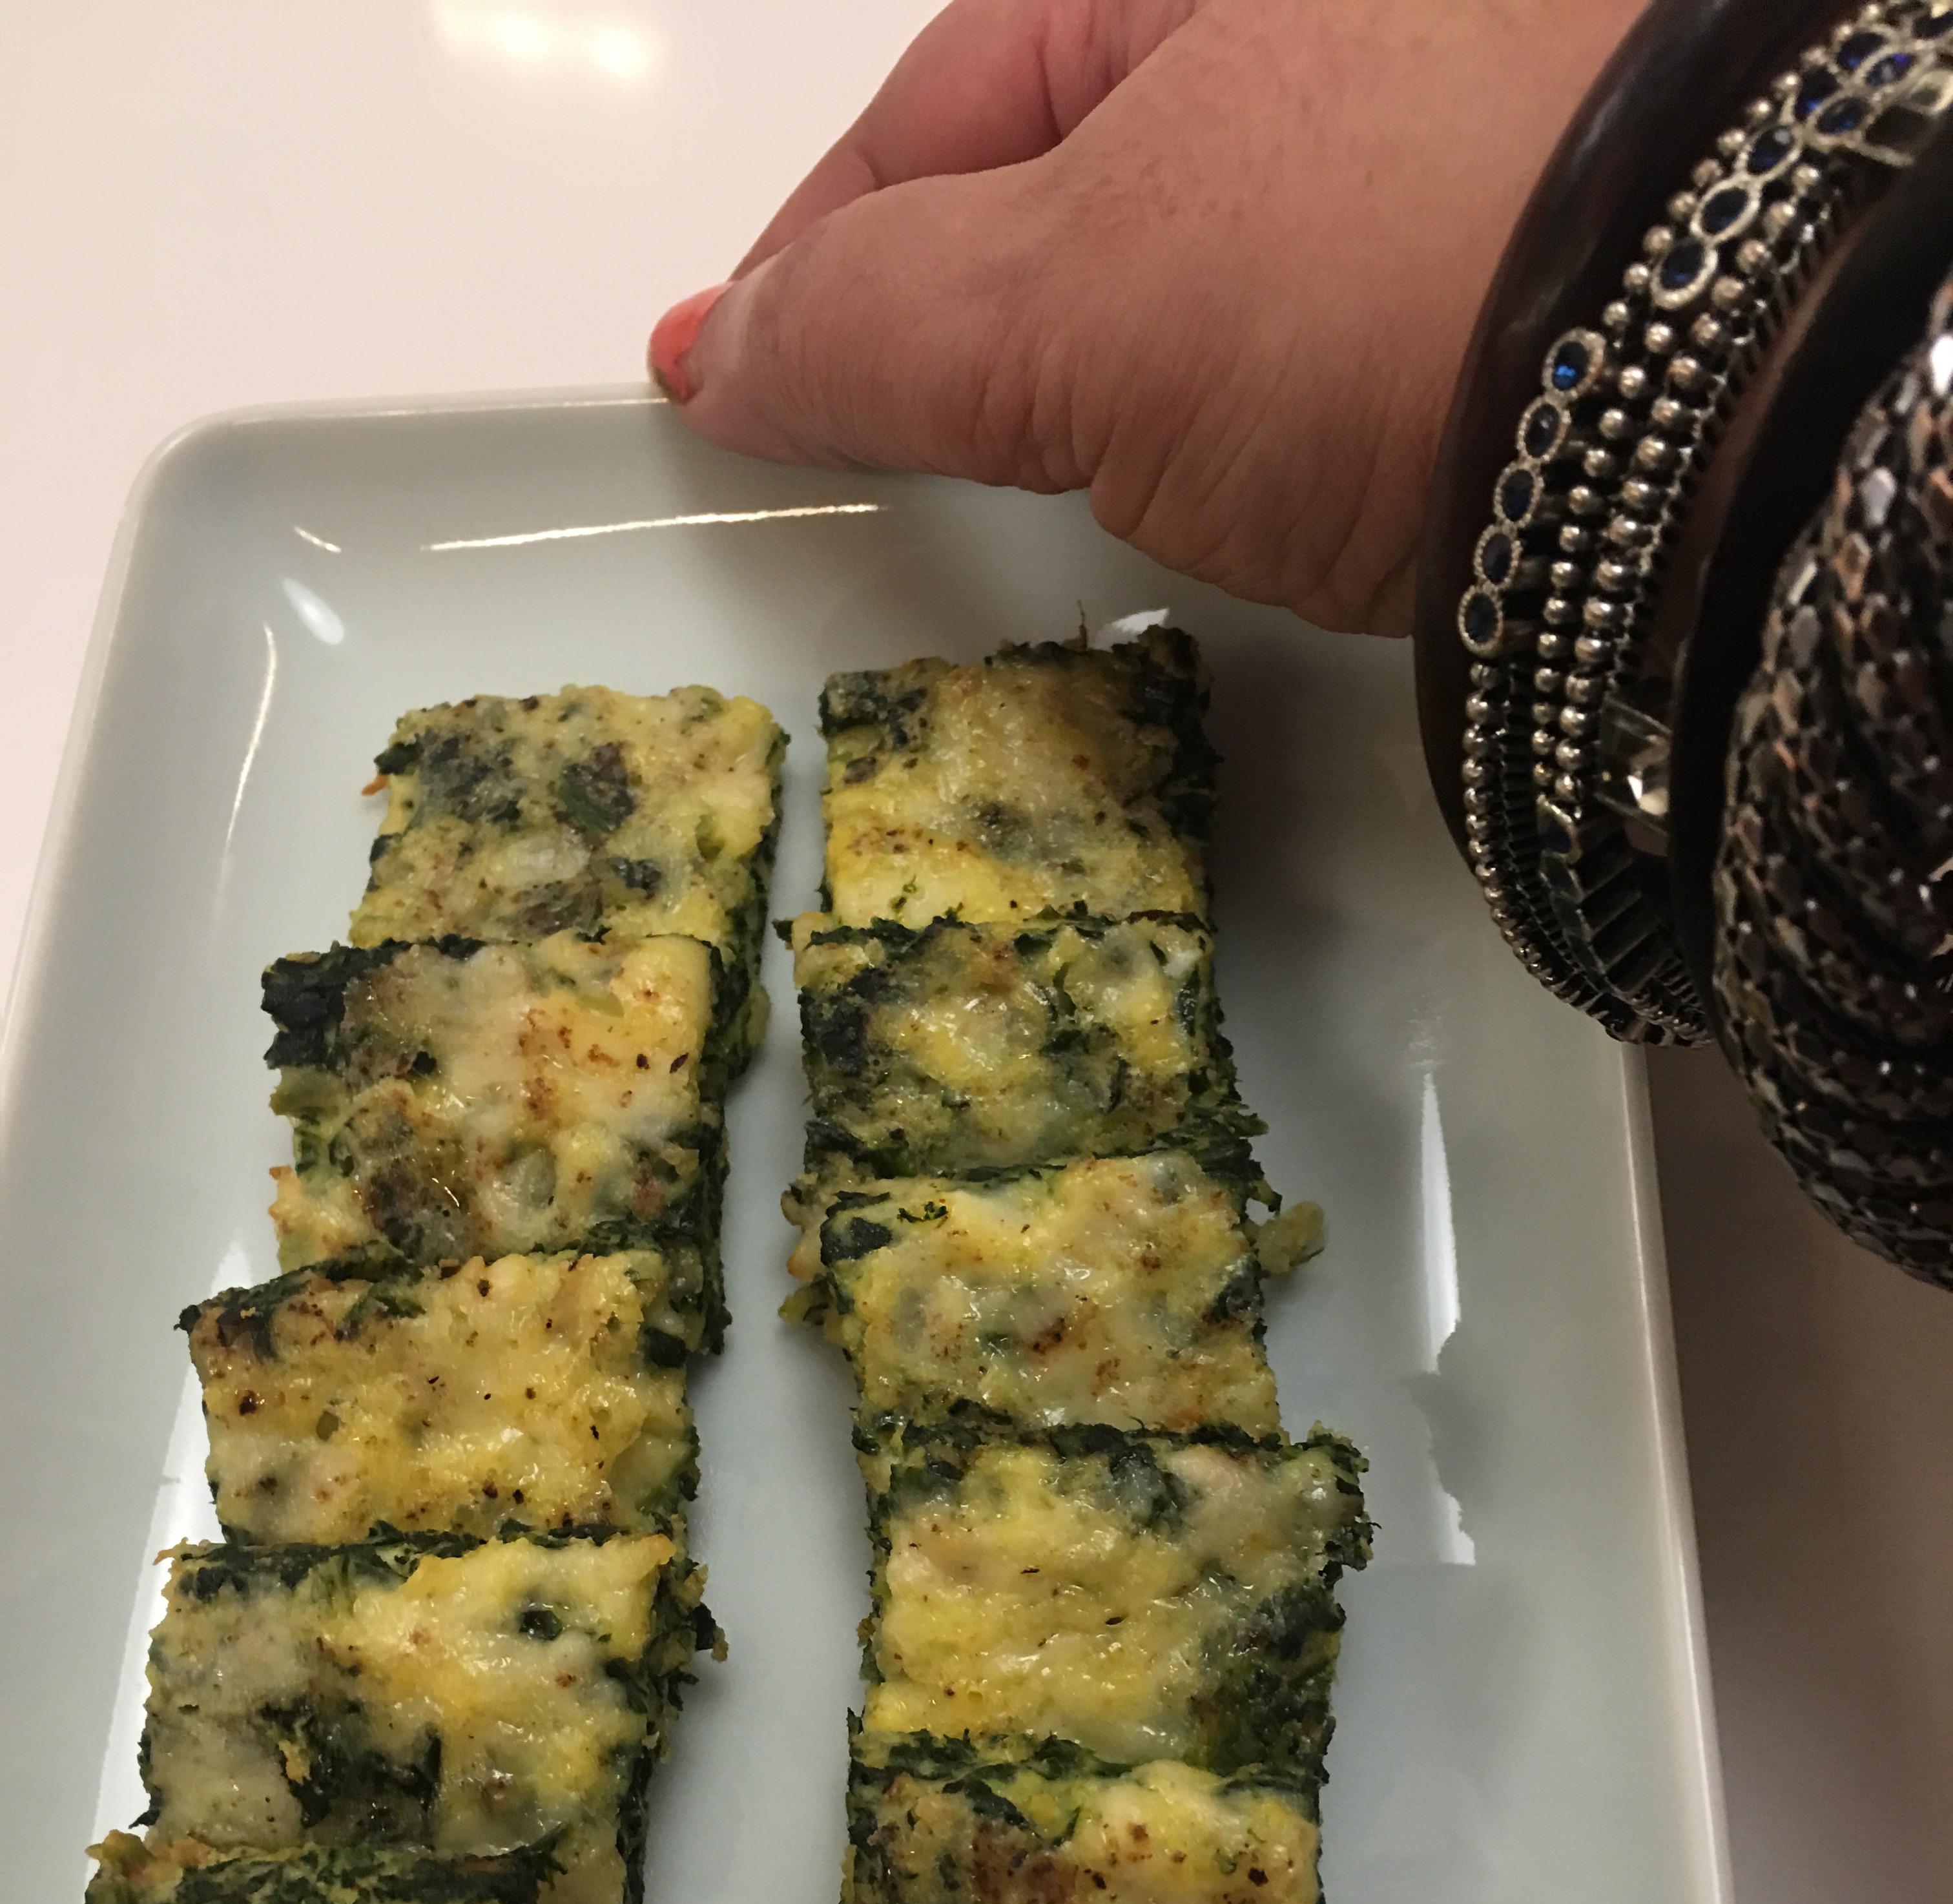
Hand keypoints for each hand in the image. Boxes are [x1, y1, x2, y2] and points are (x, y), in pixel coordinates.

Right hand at [649, 0, 1640, 632]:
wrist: (1730, 391)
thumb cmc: (1389, 284)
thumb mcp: (1081, 300)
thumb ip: (881, 318)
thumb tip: (729, 349)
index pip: (946, 103)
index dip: (820, 252)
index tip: (726, 375)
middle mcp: (1332, 35)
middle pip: (1074, 177)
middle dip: (965, 316)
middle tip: (877, 443)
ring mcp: (1448, 140)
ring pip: (1203, 263)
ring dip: (1112, 373)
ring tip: (1063, 478)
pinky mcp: (1534, 274)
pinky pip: (1326, 329)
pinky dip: (1250, 408)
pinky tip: (1246, 468)